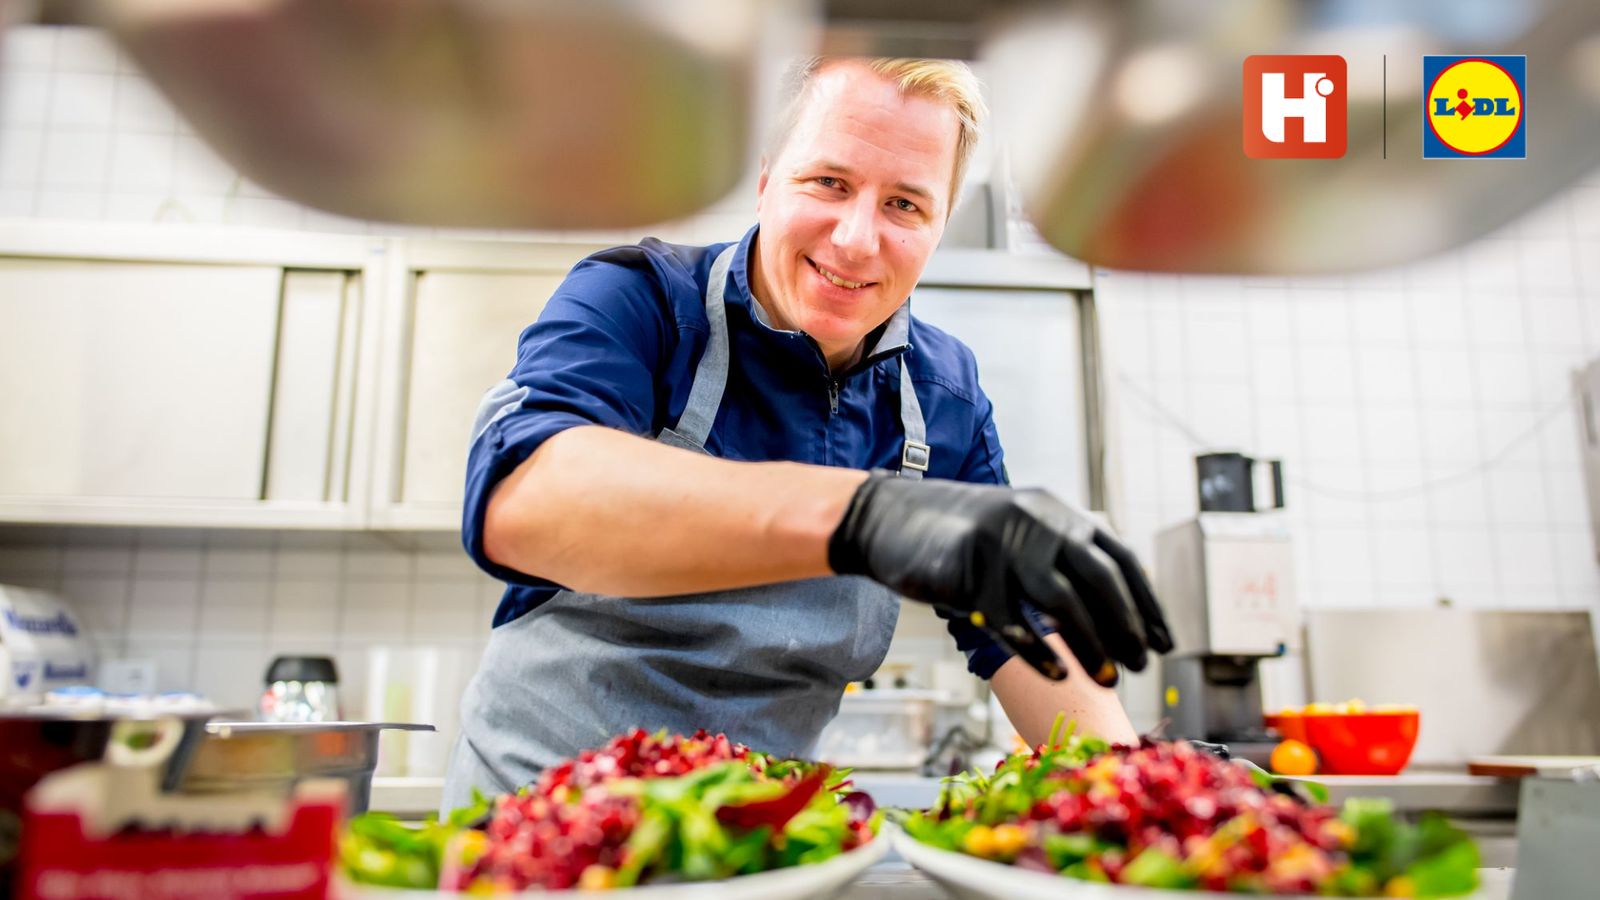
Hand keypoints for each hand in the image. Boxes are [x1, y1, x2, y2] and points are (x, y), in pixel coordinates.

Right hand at [828, 475, 1172, 683]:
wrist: (890, 518)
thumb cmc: (962, 540)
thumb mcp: (1019, 537)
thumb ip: (1059, 563)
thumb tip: (1111, 616)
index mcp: (1058, 513)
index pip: (1119, 558)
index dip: (1146, 602)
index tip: (1165, 642)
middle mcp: (1038, 521)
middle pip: (1099, 578)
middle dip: (1126, 626)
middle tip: (1142, 665)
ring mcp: (1003, 543)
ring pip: (1060, 600)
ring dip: (1091, 645)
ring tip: (1109, 680)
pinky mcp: (969, 569)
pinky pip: (1012, 618)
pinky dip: (1038, 649)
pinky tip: (1056, 674)